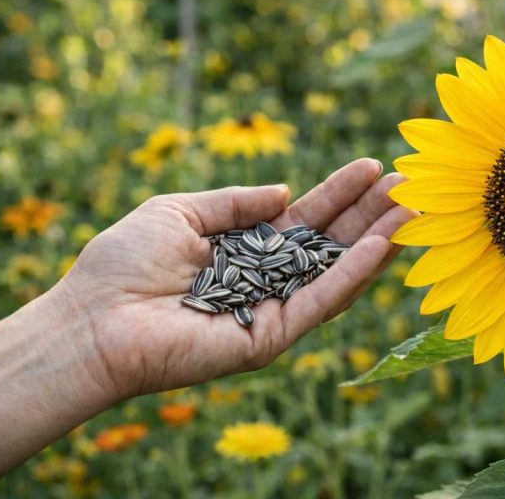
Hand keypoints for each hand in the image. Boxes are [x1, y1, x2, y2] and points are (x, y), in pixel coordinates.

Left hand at [59, 159, 411, 398]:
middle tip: (410, 185)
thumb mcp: (181, 210)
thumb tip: (284, 191)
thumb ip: (235, 202)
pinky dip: (352, 275)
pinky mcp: (272, 337)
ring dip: (376, 242)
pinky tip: (379, 245)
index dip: (340, 192)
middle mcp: (267, 280)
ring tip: (412, 210)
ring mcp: (274, 311)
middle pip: (331, 244)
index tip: (374, 166)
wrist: (92, 320)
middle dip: (370, 214)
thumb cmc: (124, 263)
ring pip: (336, 274)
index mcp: (247, 249)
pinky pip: (320, 303)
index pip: (306, 218)